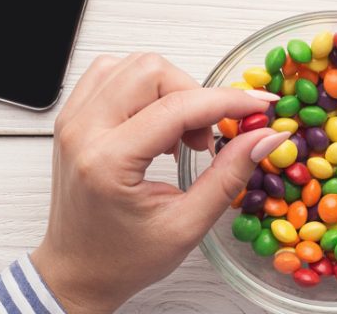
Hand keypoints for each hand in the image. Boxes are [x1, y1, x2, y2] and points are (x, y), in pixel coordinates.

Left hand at [31, 53, 289, 312]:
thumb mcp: (187, 226)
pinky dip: (144, 89)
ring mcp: (72, 120)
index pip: (177, 106)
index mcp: (107, 162)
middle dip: (194, 95)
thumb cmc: (123, 258)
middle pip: (151, 70)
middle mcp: (82, 131)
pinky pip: (111, 73)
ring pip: (132, 64)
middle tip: (206, 137)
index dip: (227, 101)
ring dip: (169, 90)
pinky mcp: (72, 117)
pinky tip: (156, 123)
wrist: (76, 272)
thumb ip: (229, 176)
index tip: (258, 107)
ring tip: (179, 133)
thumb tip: (265, 137)